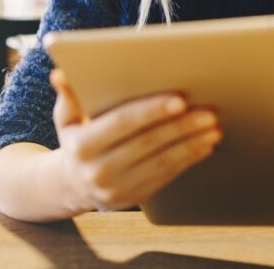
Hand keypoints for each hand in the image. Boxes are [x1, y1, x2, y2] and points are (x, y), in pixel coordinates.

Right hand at [49, 68, 221, 211]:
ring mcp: (118, 189)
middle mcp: (98, 171)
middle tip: (208, 111)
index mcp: (81, 146)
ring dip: (192, 143)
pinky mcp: (136, 198)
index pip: (121, 124)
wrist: (72, 185)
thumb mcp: (65, 118)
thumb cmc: (76, 139)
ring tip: (214, 126)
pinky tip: (206, 144)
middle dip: (181, 126)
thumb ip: (68, 95)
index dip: (151, 111)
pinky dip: (190, 158)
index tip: (179, 99)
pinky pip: (168, 176)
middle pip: (148, 143)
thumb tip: (60, 74)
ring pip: (163, 162)